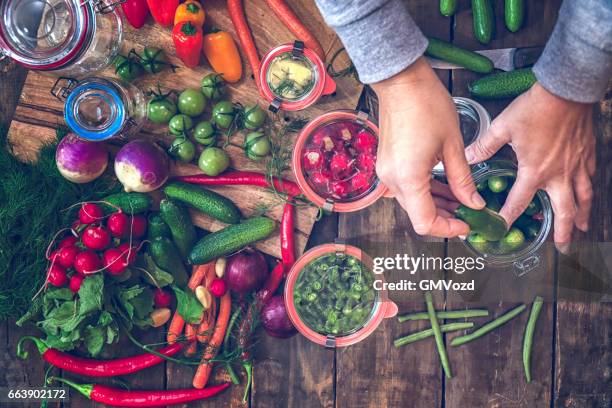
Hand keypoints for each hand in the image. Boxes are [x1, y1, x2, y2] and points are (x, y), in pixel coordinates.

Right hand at [371, 57, 485, 236]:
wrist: (401, 82)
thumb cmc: (426, 105)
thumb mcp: (453, 145)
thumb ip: (462, 180)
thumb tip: (474, 204)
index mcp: (409, 178)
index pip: (425, 222)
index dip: (448, 229)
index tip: (468, 224)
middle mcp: (393, 180)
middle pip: (418, 214)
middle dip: (445, 217)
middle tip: (471, 212)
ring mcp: (387, 173)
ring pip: (413, 203)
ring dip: (436, 205)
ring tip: (462, 199)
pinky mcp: (388, 164)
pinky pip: (407, 188)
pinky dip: (426, 192)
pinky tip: (445, 186)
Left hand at [465, 83, 595, 252]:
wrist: (566, 90)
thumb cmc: (534, 109)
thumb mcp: (503, 127)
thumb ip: (484, 146)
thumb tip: (467, 156)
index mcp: (535, 171)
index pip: (519, 202)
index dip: (508, 217)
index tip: (501, 229)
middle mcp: (558, 174)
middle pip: (563, 211)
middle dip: (563, 231)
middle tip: (563, 247)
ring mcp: (576, 165)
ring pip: (583, 198)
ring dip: (582, 215)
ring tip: (583, 228)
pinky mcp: (587, 154)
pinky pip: (591, 178)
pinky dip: (590, 190)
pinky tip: (588, 194)